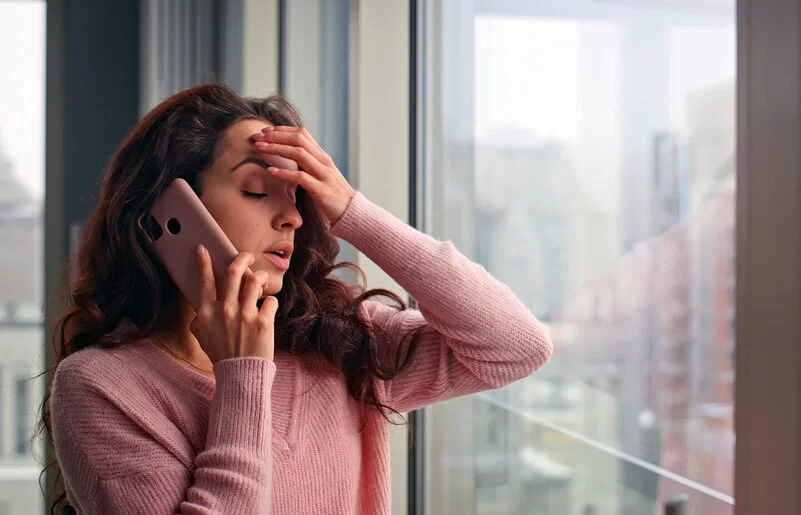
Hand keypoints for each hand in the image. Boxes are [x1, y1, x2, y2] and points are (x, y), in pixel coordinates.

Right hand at [189, 247, 276, 363]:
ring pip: (254, 280)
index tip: (203, 249)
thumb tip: (202, 306)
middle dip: (242, 258)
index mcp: (207, 313)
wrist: (240, 374)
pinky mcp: (264, 322)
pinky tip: (267, 308)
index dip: (203, 262)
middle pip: (233, 272)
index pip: (204, 280)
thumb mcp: (202, 336)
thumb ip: (200, 319)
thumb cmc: (221, 354)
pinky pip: (270, 301)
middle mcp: (225, 311)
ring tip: (260, 279)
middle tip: (247, 255)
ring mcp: (245, 316)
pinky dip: (270, 302)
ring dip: (259, 276)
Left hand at [252, 126, 354, 224]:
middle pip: (298, 140)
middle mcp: (324, 162)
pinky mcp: (321, 190)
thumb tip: (289, 157)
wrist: (351, 213)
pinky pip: (301, 177)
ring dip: (277, 149)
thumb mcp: (321, 175)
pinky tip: (270, 171)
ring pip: (299, 154)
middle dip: (276, 136)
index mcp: (322, 156)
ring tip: (260, 148)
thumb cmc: (333, 196)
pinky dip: (284, 173)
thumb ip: (309, 165)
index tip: (265, 131)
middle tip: (257, 137)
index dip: (282, 130)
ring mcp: (324, 175)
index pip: (302, 134)